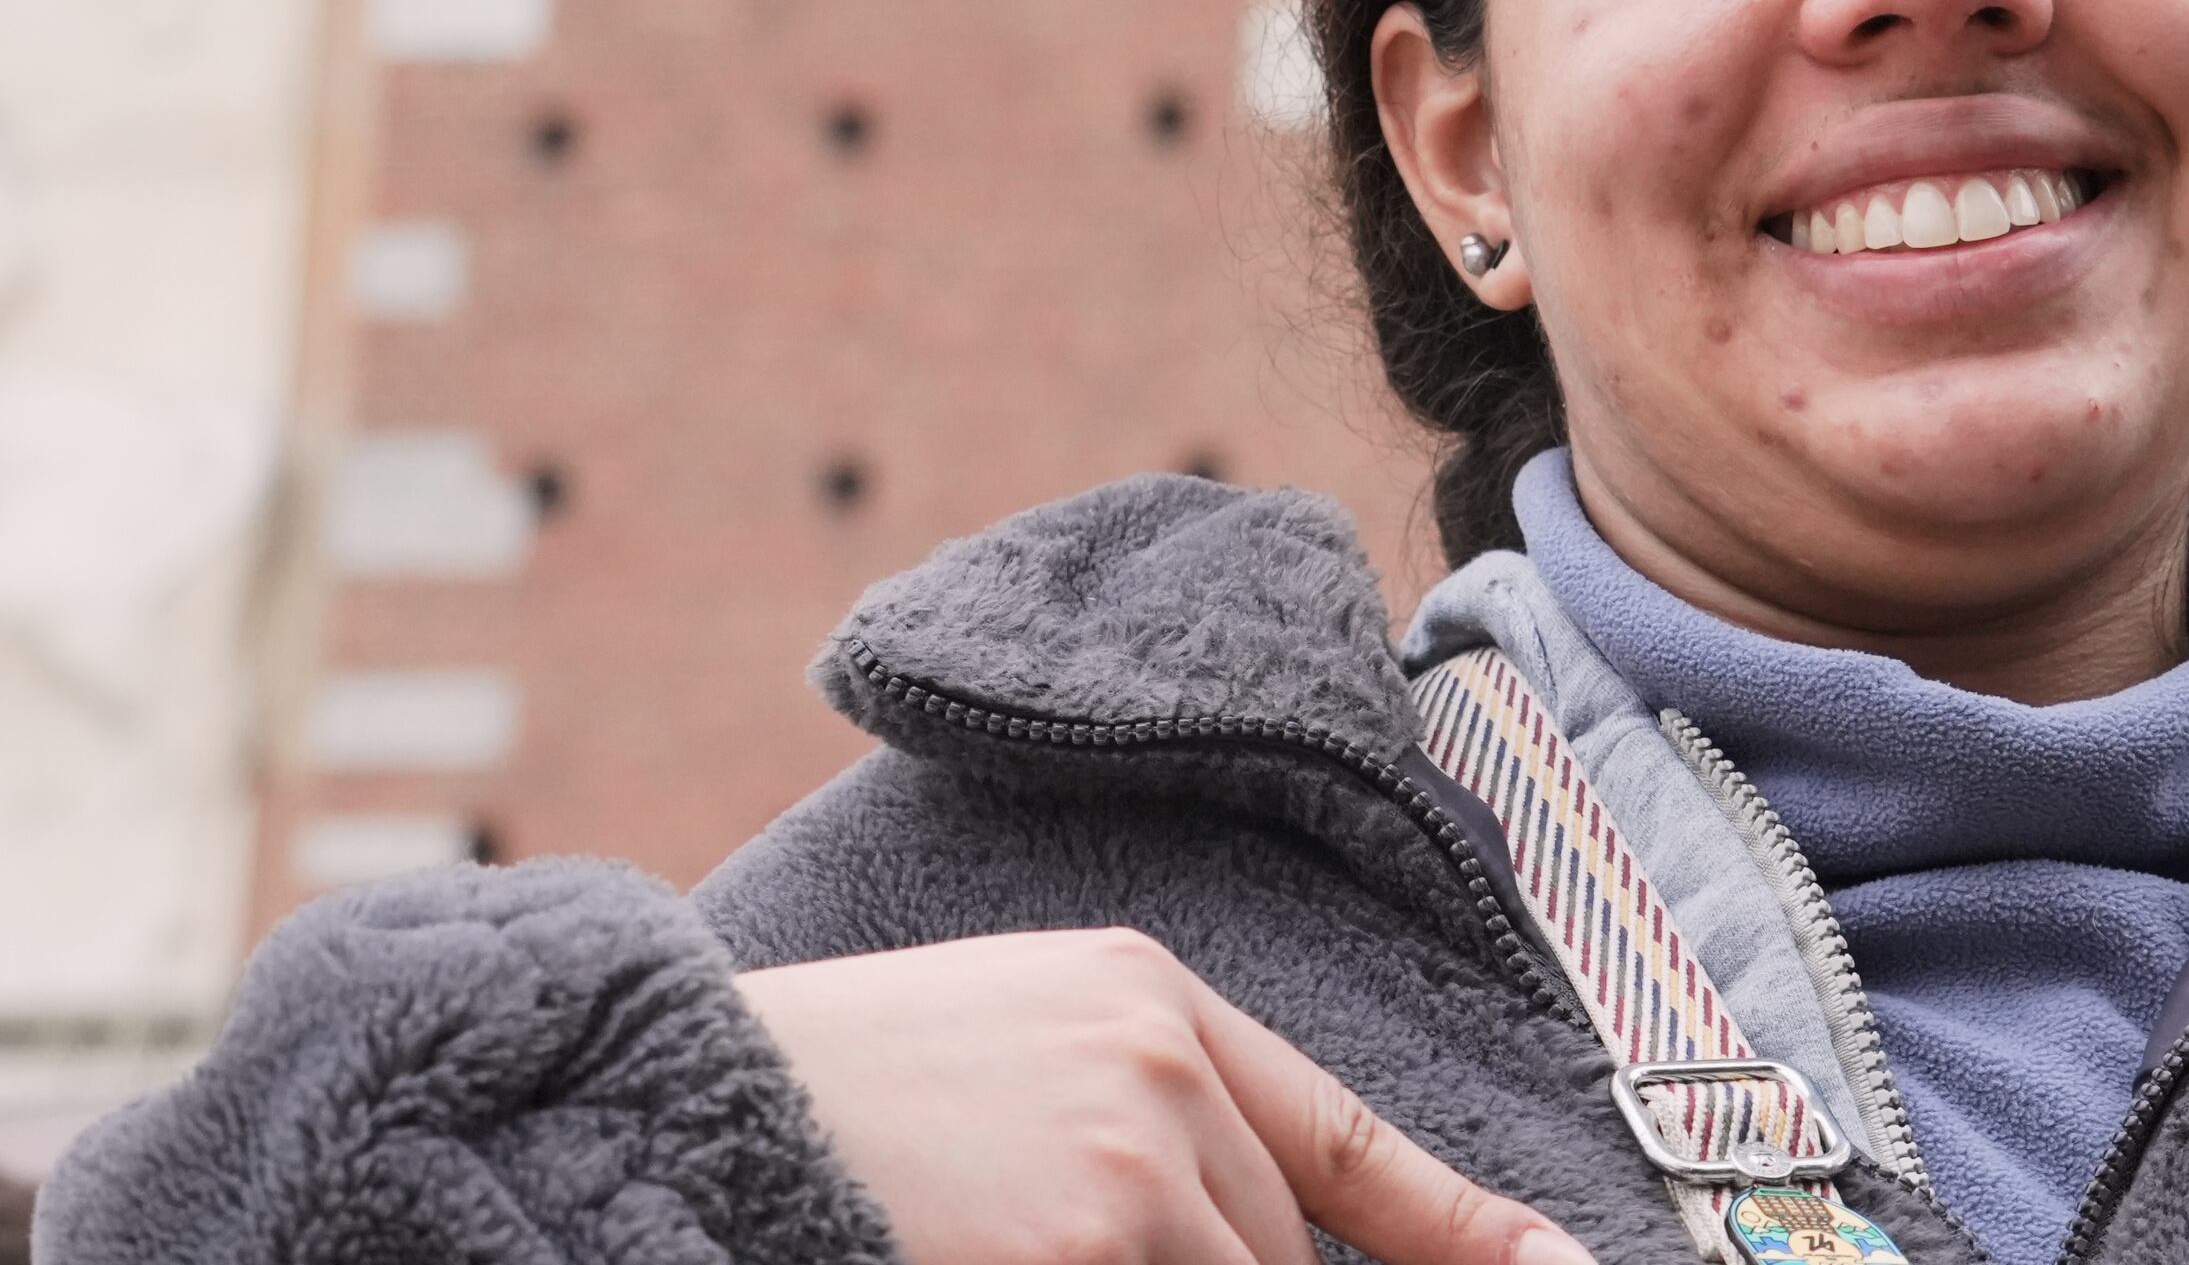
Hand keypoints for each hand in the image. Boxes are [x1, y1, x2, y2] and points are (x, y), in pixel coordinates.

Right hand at [737, 928, 1601, 1264]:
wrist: (655, 1098)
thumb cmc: (831, 1100)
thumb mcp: (1018, 1056)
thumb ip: (1161, 1135)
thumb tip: (1279, 1240)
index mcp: (1152, 1006)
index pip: (1359, 1144)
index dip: (1476, 1234)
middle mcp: (1163, 1078)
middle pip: (1284, 1255)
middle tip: (1079, 1228)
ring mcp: (1126, 1174)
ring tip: (1026, 1222)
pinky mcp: (1082, 1249)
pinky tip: (1014, 1243)